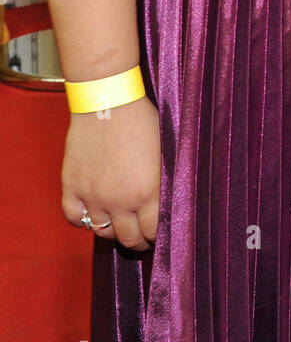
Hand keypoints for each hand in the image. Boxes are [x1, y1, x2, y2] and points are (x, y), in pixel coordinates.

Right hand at [61, 96, 160, 250]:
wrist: (109, 101)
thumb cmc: (143, 120)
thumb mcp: (165, 153)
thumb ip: (164, 183)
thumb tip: (168, 203)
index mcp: (148, 192)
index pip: (153, 232)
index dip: (156, 236)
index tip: (157, 233)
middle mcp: (120, 201)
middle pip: (128, 238)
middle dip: (137, 240)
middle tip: (140, 235)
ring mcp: (93, 195)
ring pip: (102, 231)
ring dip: (112, 230)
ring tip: (119, 223)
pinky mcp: (71, 186)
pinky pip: (74, 218)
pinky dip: (82, 220)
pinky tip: (92, 213)